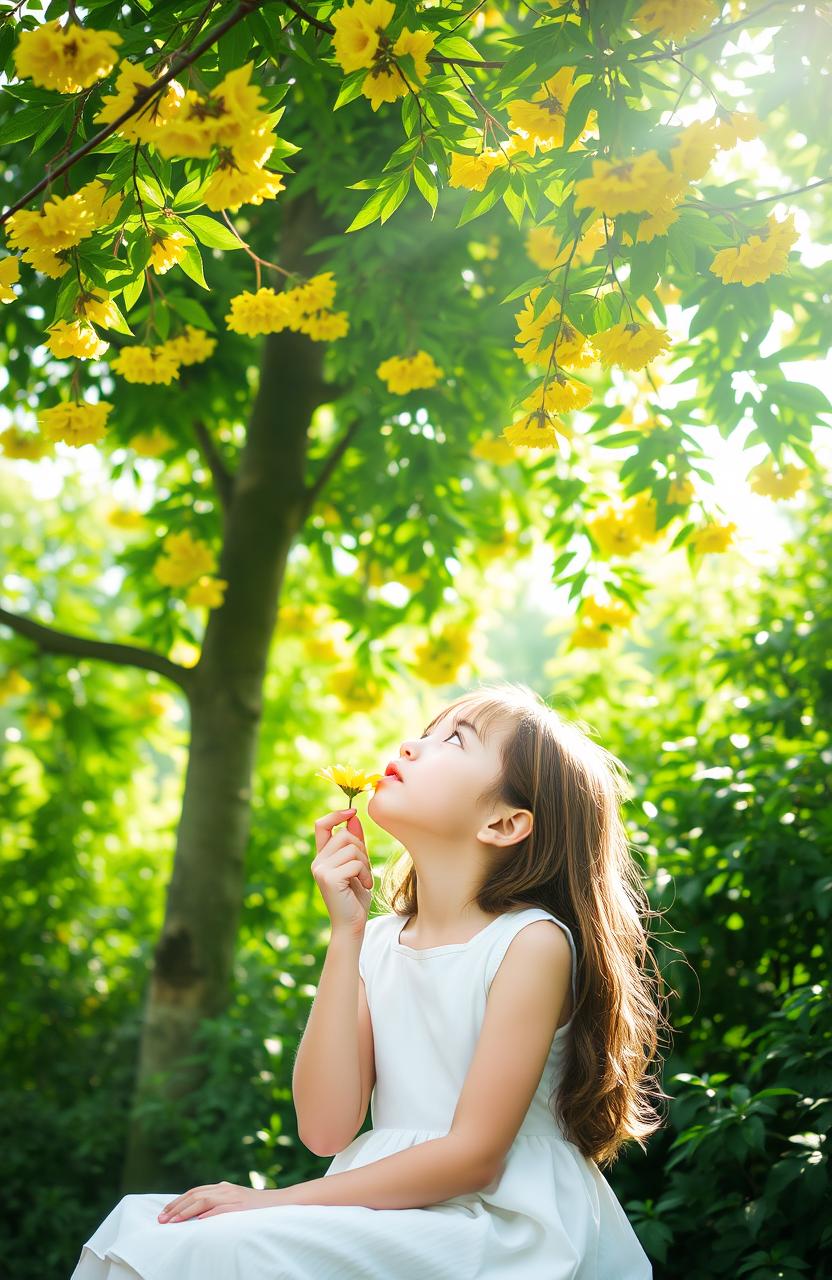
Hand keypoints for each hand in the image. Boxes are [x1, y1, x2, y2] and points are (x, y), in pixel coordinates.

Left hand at [157, 1181, 266, 1221]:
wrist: (280, 1201)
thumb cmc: (255, 1206)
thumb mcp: (233, 1202)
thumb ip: (218, 1203)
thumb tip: (197, 1214)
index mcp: (221, 1188)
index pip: (194, 1192)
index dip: (177, 1202)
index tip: (163, 1214)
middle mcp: (225, 1189)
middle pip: (195, 1195)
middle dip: (176, 1207)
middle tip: (161, 1220)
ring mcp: (233, 1196)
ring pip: (204, 1200)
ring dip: (186, 1211)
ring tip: (173, 1222)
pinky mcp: (242, 1206)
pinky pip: (223, 1208)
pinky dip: (210, 1213)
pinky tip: (199, 1220)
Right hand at [311, 808, 372, 934]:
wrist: (352, 925)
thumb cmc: (355, 897)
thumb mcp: (358, 865)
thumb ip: (355, 844)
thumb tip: (354, 817)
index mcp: (322, 857)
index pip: (322, 825)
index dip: (336, 814)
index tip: (353, 811)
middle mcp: (317, 861)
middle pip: (345, 835)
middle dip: (362, 849)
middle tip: (365, 870)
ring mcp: (321, 869)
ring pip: (352, 848)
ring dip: (366, 864)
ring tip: (364, 880)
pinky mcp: (328, 878)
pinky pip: (355, 863)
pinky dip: (366, 874)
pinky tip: (364, 886)